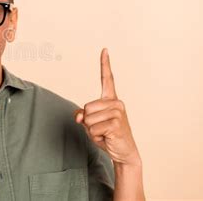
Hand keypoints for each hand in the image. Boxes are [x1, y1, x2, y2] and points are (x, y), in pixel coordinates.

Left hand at [74, 48, 140, 165]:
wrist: (123, 152)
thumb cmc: (106, 135)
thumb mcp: (90, 124)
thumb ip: (82, 116)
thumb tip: (79, 116)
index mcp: (110, 99)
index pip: (107, 78)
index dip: (105, 63)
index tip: (104, 49)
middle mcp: (116, 102)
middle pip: (86, 108)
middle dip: (88, 122)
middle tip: (101, 129)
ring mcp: (118, 112)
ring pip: (88, 119)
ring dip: (92, 130)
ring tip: (104, 134)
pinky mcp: (117, 123)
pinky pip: (93, 128)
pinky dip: (96, 137)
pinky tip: (107, 138)